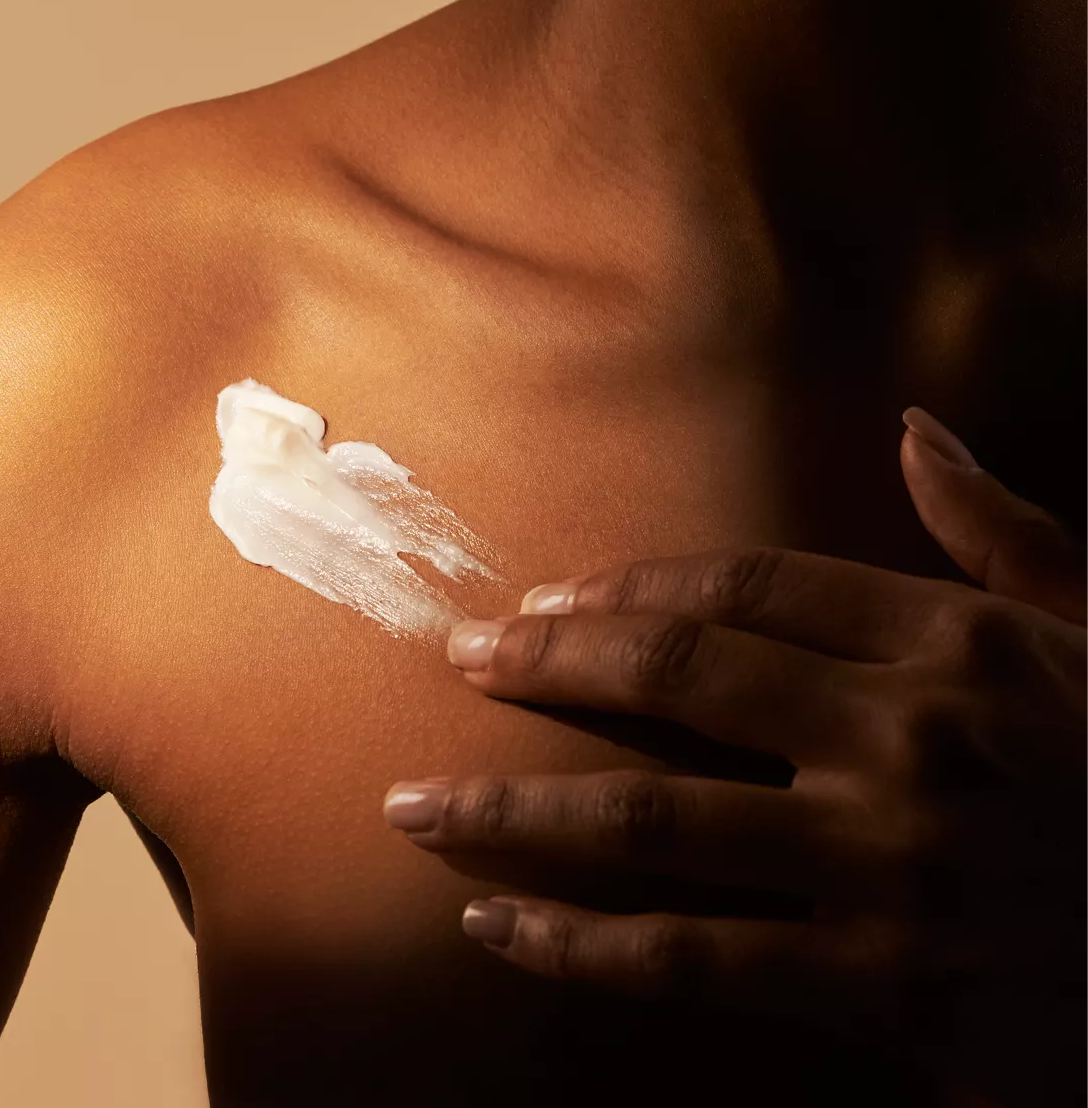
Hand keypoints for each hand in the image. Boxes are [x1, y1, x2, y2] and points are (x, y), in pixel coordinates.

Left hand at [384, 409, 1087, 1106]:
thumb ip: (1006, 536)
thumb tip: (918, 429)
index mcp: (961, 646)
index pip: (747, 589)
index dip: (627, 590)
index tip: (547, 599)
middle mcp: (909, 743)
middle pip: (673, 678)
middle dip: (544, 665)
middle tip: (457, 658)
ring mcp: (887, 870)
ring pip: (647, 823)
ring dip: (511, 809)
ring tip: (415, 803)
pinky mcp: (883, 992)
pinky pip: (689, 964)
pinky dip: (576, 945)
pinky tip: (493, 925)